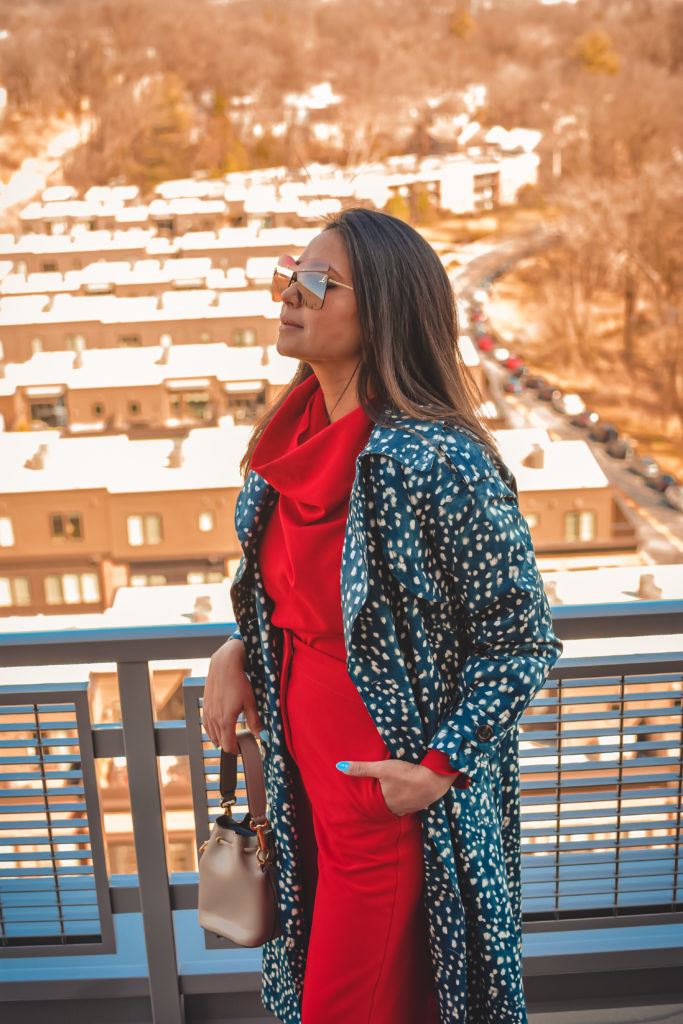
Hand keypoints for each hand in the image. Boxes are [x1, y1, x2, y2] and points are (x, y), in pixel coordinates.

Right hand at [202, 637, 263, 752]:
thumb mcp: (250, 702)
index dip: (237, 750)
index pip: (228, 746)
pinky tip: (219, 726)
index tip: (244, 747)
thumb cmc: (238, 682)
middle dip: (230, 744)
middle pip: (220, 742)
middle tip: (240, 740)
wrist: (224, 666)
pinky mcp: (205, 707)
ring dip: (221, 738)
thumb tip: (262, 736)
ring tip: (232, 733)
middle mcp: (214, 719)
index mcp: (225, 721)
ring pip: (211, 735)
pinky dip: (212, 730)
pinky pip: (206, 725)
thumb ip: (255, 722)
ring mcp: (208, 713)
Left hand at [337, 758, 453, 815]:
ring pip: (398, 807)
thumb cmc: (406, 773)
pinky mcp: (421, 804)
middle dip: (381, 802)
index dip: (367, 801)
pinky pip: (410, 805)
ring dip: (394, 802)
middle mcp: (396, 809)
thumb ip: (361, 768)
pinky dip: (407, 800)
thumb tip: (339, 766)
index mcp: (385, 803)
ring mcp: (410, 808)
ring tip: (391, 795)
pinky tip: (409, 794)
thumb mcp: (382, 768)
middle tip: (377, 795)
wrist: (434, 779)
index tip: (363, 798)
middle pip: (385, 806)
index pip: (372, 804)